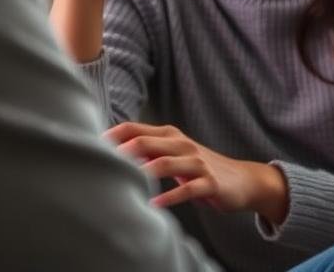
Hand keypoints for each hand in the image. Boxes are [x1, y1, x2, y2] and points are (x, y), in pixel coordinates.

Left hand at [106, 122, 288, 224]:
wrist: (242, 180)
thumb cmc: (200, 167)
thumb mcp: (174, 154)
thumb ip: (148, 150)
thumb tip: (113, 151)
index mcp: (169, 135)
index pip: (135, 129)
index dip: (113, 136)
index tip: (91, 146)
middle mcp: (182, 144)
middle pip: (146, 142)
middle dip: (123, 151)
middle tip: (101, 162)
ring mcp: (197, 162)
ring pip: (166, 163)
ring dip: (144, 171)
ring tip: (125, 180)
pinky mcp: (209, 183)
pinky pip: (187, 189)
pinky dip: (169, 196)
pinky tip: (154, 204)